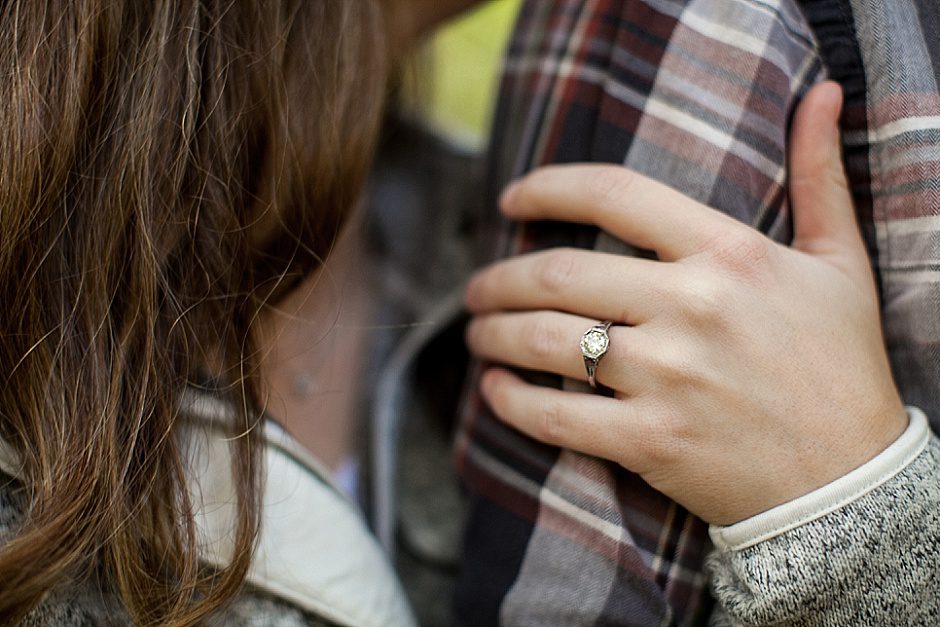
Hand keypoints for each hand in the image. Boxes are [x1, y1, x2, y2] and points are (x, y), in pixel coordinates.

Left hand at [464, 82, 907, 524]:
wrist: (850, 481)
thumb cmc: (840, 366)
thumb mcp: (840, 263)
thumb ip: (820, 176)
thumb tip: (820, 95)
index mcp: (728, 255)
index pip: (613, 194)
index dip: (547, 189)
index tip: (510, 201)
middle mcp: (691, 308)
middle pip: (558, 274)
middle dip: (498, 279)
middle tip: (476, 288)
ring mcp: (668, 377)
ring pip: (544, 341)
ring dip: (492, 333)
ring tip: (475, 331)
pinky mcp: (651, 441)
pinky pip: (555, 416)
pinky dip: (510, 402)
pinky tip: (494, 390)